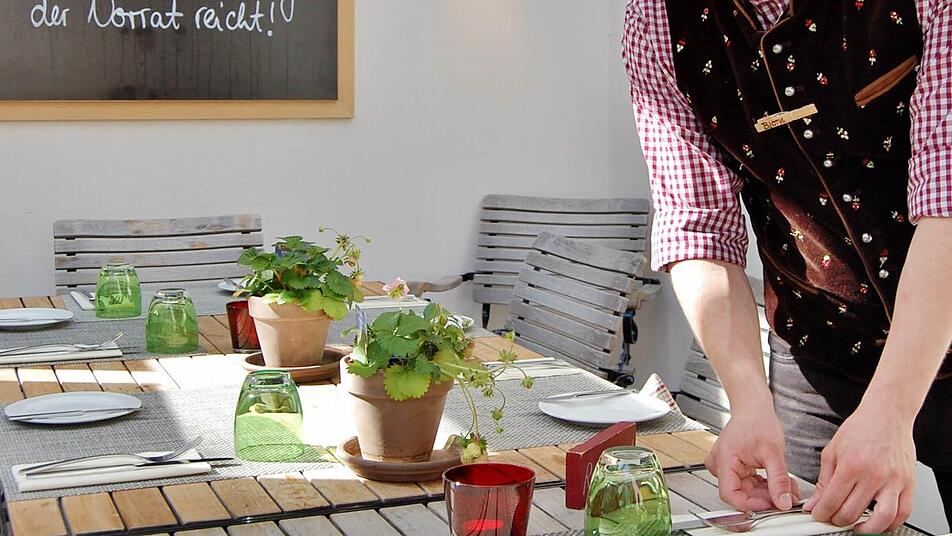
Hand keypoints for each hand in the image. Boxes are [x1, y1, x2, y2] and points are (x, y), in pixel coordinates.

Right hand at [706, 404, 799, 511]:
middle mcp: (720, 465)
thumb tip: (783, 502)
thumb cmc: (756, 421)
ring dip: (768, 492)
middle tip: (785, 497)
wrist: (753, 407)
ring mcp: (727, 466)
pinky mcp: (734, 467)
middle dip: (765, 498)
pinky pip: (748, 483)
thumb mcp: (772, 452)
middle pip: (741, 493)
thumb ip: (779, 480)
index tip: (769, 506)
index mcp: (723, 460)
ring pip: (747, 490)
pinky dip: (765, 485)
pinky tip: (779, 483)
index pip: (730, 494)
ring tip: (787, 488)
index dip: (749, 504)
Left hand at [804, 404, 915, 532]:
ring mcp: (893, 481)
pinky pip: (903, 512)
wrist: (887, 415)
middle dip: (838, 521)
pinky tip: (879, 522)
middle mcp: (873, 475)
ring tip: (856, 527)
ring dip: (866, 530)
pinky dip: (891, 524)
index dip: (821, 513)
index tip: (819, 515)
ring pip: (881, 518)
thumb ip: (823, 481)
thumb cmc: (860, 429)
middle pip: (852, 512)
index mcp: (850, 466)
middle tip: (834, 518)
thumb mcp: (832, 451)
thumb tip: (815, 503)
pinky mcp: (908, 483)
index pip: (832, 501)